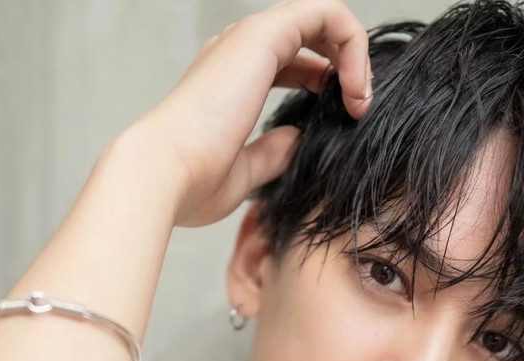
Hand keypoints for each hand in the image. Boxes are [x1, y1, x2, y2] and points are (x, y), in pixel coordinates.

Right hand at [137, 0, 372, 226]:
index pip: (291, 63)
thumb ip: (272, 152)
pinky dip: (353, 43)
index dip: (326, 85)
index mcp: (230, 80)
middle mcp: (237, 53)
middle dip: (345, 67)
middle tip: (358, 108)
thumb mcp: (243, 172)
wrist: (164, 173)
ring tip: (359, 100)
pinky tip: (354, 88)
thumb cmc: (192, 180)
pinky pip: (327, 13)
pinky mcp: (263, 34)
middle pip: (310, 36)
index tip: (343, 121)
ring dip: (353, 56)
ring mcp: (249, 38)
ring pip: (322, 17)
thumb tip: (295, 139)